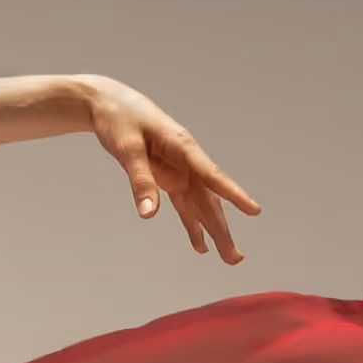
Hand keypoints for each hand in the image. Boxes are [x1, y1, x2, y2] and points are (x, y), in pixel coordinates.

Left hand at [79, 77, 263, 263]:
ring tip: (228, 257)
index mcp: (183, 146)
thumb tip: (149, 213)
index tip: (253, 210)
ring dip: (213, 231)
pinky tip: (200, 245)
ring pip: (201, 206)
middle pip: (210, 200)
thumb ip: (140, 180)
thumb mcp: (126, 148)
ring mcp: (179, 171)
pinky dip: (191, 225)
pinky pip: (184, 206)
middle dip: (222, 229)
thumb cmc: (120, 119)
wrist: (109, 105)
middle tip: (235, 257)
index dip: (233, 194)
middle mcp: (187, 162)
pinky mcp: (167, 178)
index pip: (212, 175)